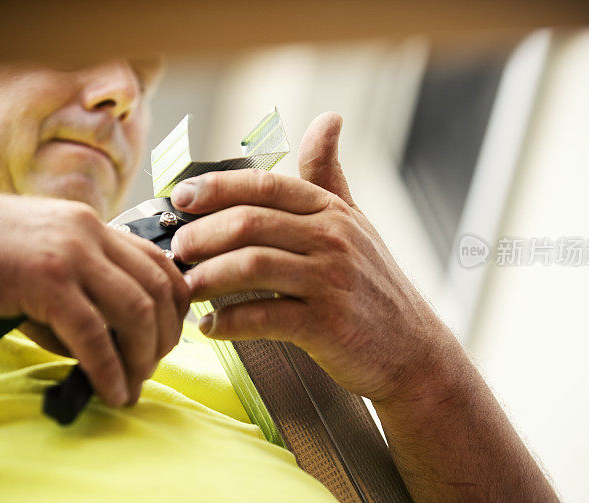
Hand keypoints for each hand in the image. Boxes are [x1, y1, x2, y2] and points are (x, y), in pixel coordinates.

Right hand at [0, 190, 188, 407]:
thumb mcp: (41, 257)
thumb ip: (78, 292)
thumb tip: (105, 346)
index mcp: (91, 225)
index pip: (158, 262)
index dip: (174, 304)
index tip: (168, 335)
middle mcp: (90, 233)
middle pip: (157, 289)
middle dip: (164, 336)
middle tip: (152, 367)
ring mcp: (69, 254)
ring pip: (135, 311)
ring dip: (144, 357)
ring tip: (134, 385)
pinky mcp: (45, 281)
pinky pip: (93, 333)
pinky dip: (109, 369)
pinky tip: (112, 391)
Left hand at [170, 113, 453, 403]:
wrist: (412, 350)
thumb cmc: (374, 285)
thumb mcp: (356, 222)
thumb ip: (330, 175)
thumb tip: (329, 118)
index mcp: (331, 211)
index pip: (264, 185)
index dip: (216, 188)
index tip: (181, 198)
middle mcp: (333, 238)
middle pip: (250, 223)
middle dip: (202, 234)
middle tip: (176, 250)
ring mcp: (331, 280)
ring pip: (252, 265)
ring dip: (208, 276)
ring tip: (186, 287)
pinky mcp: (327, 324)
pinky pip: (264, 317)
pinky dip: (229, 322)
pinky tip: (210, 326)